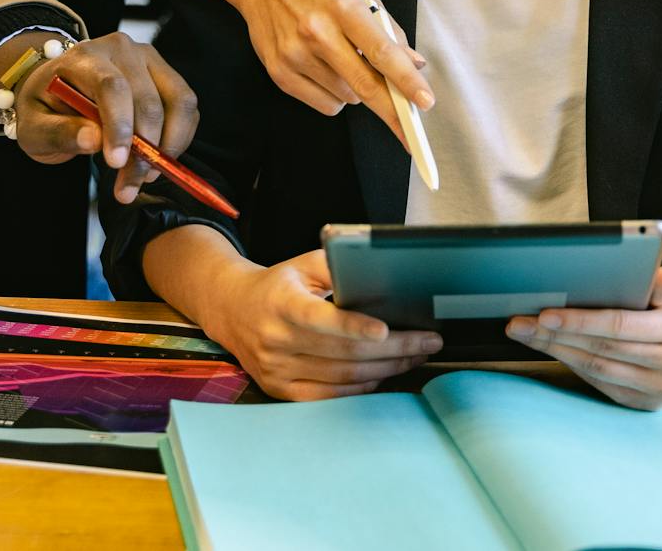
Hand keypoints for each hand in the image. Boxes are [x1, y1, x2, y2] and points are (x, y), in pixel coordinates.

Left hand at [0, 32, 197, 204]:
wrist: (57, 88)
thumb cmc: (45, 107)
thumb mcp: (33, 127)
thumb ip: (59, 133)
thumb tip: (93, 140)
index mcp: (84, 57)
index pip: (111, 86)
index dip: (120, 126)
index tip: (117, 163)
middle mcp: (122, 50)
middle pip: (147, 100)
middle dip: (143, 151)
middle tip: (128, 187)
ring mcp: (149, 59)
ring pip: (178, 102)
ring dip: (167, 146)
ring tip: (144, 176)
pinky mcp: (167, 74)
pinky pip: (187, 108)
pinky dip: (179, 139)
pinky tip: (156, 158)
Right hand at [198, 0, 431, 143]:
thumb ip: (389, 32)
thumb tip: (414, 65)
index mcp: (343, 7)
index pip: (382, 51)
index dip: (406, 80)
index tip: (425, 100)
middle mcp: (318, 32)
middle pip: (365, 85)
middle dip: (392, 111)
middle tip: (411, 132)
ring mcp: (295, 54)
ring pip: (348, 98)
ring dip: (357, 91)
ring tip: (343, 62)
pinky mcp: (280, 73)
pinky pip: (325, 105)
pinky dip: (336, 97)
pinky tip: (326, 72)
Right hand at [209, 250, 441, 400]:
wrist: (232, 310)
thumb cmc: (279, 284)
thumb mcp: (303, 264)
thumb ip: (337, 264)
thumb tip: (377, 270)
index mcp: (281, 304)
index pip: (320, 318)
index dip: (354, 327)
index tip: (386, 330)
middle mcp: (276, 340)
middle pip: (344, 353)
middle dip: (394, 349)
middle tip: (428, 342)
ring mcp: (277, 370)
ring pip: (342, 377)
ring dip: (386, 369)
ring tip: (415, 356)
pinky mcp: (280, 390)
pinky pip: (329, 397)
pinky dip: (361, 389)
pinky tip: (384, 375)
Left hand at [506, 267, 661, 409]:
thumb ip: (660, 284)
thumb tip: (658, 273)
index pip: (620, 325)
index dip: (580, 321)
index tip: (544, 314)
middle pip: (603, 349)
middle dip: (557, 336)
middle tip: (521, 324)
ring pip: (599, 369)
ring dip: (558, 352)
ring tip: (528, 335)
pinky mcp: (648, 404)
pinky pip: (603, 385)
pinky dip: (575, 366)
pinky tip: (554, 350)